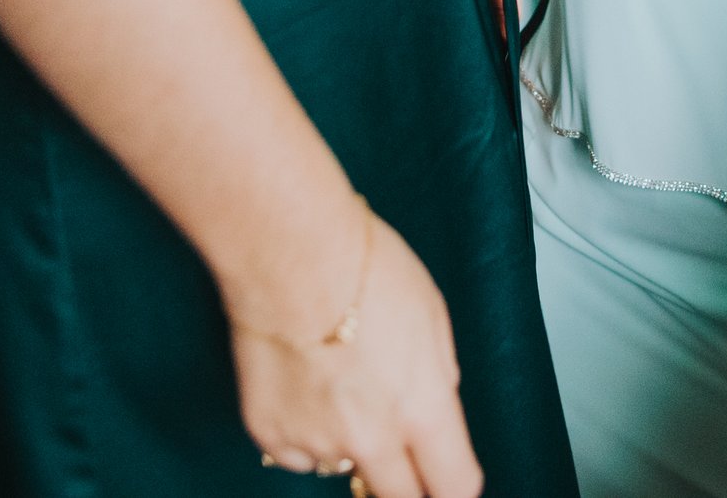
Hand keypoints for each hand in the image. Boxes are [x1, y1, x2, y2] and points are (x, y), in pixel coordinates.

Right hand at [229, 208, 483, 497]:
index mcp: (422, 408)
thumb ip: (437, 376)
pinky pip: (298, 453)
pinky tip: (305, 381)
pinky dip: (306, 430)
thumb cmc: (367, 269)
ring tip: (341, 382)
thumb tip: (435, 405)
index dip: (456, 489)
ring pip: (345, 468)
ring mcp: (316, 441)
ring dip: (352, 444)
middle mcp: (371, 438)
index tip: (450, 481)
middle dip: (408, 487)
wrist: (289, 252)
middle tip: (403, 463)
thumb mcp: (433, 317)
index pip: (455, 486)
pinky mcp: (269, 434)